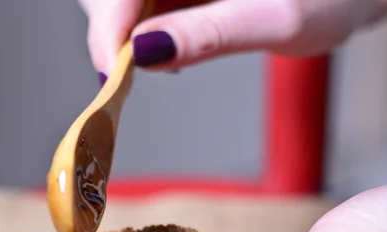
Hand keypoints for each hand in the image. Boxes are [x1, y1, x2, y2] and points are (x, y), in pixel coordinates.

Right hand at [79, 0, 386, 75]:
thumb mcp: (277, 19)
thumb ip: (210, 34)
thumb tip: (146, 53)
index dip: (109, 24)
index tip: (113, 70)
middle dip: (113, 27)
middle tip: (129, 68)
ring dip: (127, 29)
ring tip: (161, 53)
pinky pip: (146, 1)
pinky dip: (146, 26)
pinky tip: (169, 39)